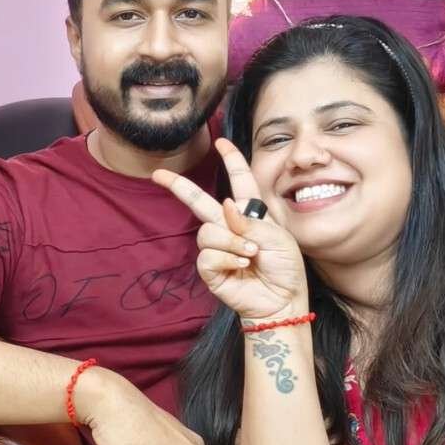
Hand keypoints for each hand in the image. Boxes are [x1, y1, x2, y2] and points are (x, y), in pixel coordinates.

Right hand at [153, 138, 307, 319]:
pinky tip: (241, 266)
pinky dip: (227, 259)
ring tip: (250, 254)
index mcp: (250, 213)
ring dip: (231, 241)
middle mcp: (229, 226)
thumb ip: (252, 222)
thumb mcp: (279, 239)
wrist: (282, 301)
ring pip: (208, 231)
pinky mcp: (211, 268)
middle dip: (178, 186)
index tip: (221, 142)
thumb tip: (227, 205)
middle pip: (199, 201)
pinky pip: (208, 254)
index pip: (240, 180)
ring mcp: (218, 246)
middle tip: (158, 175)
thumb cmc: (285, 269)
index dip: (231, 160)